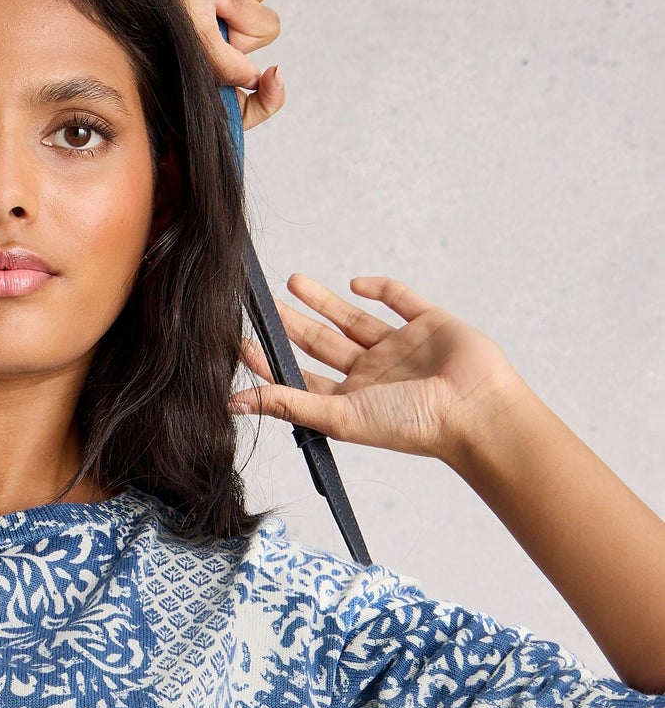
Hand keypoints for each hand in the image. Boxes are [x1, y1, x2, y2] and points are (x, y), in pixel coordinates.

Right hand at [119, 0, 283, 128]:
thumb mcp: (195, 30)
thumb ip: (225, 64)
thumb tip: (252, 78)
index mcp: (199, 63)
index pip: (246, 93)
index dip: (266, 96)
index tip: (274, 80)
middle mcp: (209, 39)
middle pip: (263, 33)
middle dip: (241, 10)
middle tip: (211, 0)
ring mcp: (215, 5)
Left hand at [228, 273, 527, 462]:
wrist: (474, 409)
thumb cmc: (411, 424)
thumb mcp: (339, 415)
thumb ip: (287, 403)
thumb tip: (234, 404)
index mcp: (352, 400)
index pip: (301, 378)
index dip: (272, 361)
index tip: (243, 341)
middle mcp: (373, 375)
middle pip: (321, 344)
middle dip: (291, 324)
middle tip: (261, 303)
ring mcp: (400, 347)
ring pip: (353, 318)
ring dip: (323, 301)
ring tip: (291, 282)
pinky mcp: (429, 323)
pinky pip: (400, 300)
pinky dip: (378, 289)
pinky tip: (355, 283)